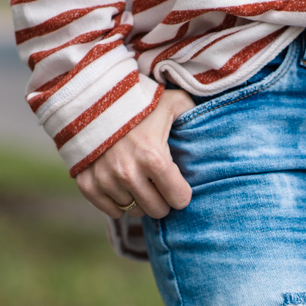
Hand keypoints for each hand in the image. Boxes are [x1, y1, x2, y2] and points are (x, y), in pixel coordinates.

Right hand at [76, 87, 194, 219]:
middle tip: (159, 184)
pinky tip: (121, 186)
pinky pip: (111, 211)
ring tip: (139, 179)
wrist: (92, 94)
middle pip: (157, 210)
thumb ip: (195, 116)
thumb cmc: (139, 100)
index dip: (182, 193)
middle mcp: (128, 173)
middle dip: (162, 200)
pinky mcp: (87, 183)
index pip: (179, 200)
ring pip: (134, 211)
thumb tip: (219, 124)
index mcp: (154, 158)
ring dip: (140, 199)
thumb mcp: (173, 103)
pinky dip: (117, 203)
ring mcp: (105, 179)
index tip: (179, 184)